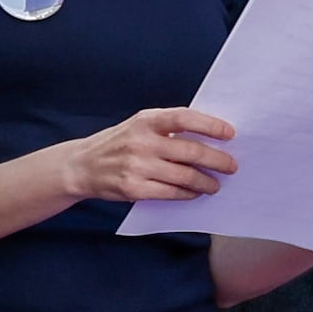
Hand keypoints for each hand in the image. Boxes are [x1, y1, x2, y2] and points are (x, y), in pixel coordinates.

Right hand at [62, 107, 237, 204]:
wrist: (81, 165)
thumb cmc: (117, 143)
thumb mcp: (138, 125)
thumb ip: (168, 127)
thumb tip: (209, 137)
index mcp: (145, 121)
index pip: (184, 118)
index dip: (210, 125)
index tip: (230, 134)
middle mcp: (141, 142)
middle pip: (191, 151)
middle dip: (217, 160)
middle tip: (231, 166)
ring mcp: (137, 167)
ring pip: (185, 176)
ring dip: (206, 182)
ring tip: (215, 184)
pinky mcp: (134, 188)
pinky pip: (171, 193)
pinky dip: (188, 194)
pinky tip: (194, 192)